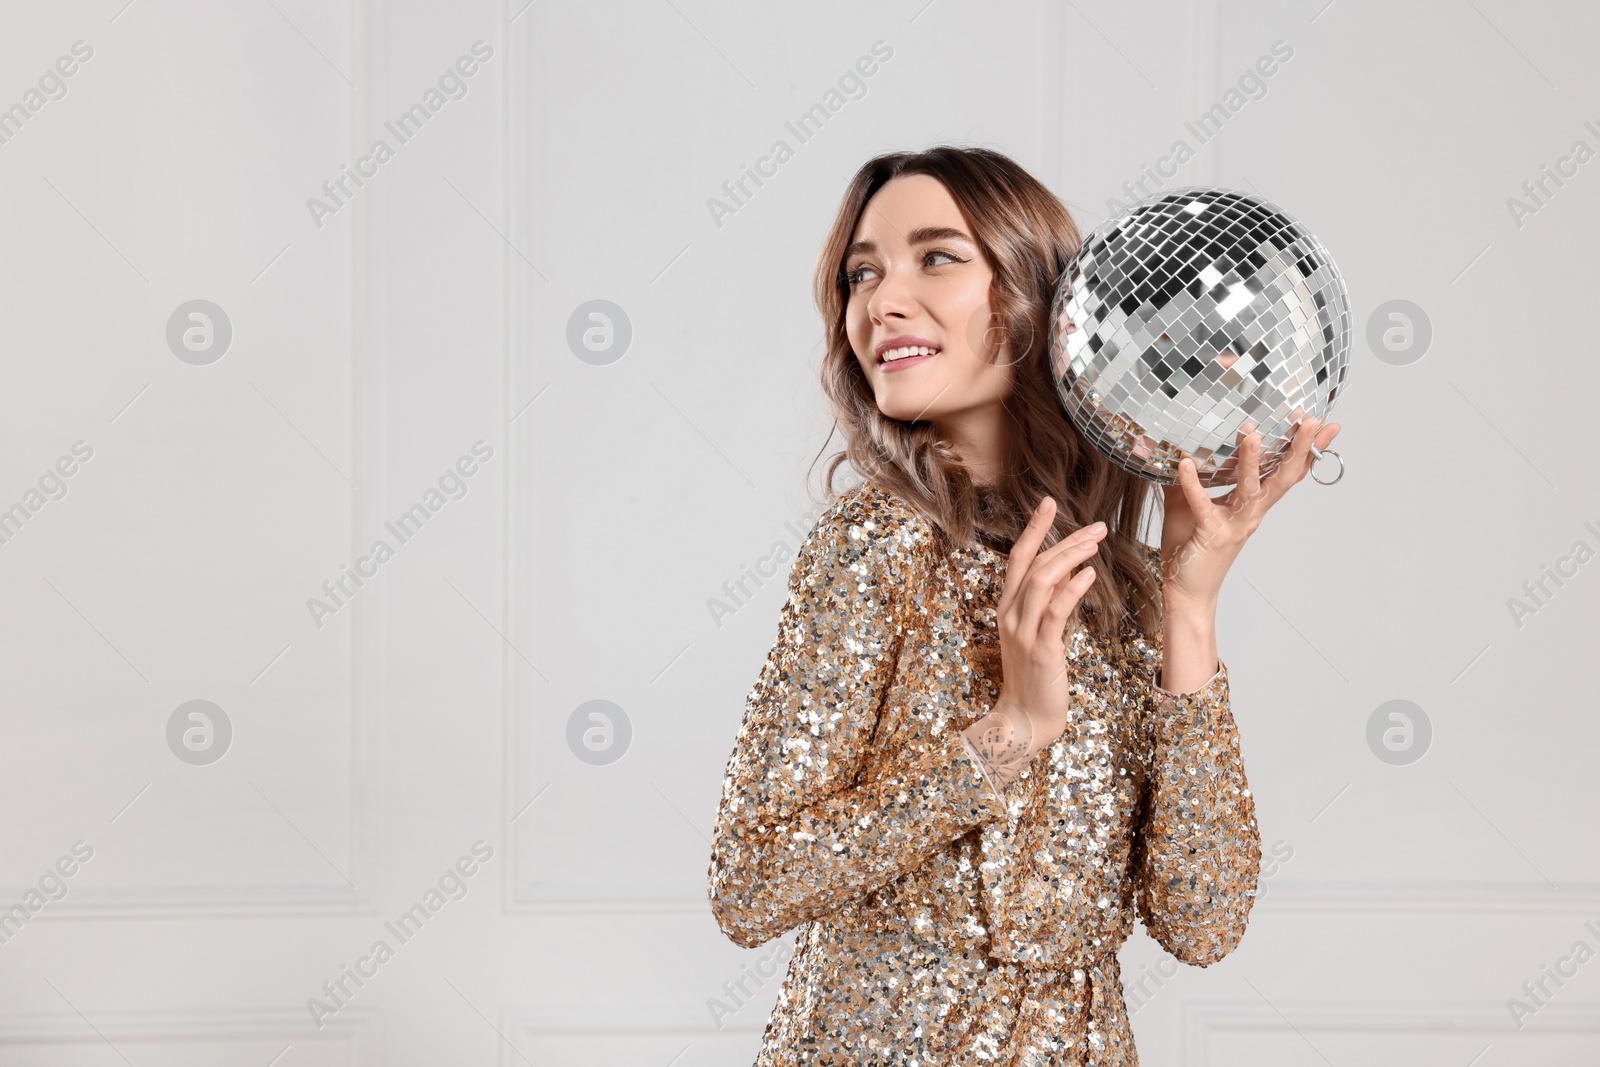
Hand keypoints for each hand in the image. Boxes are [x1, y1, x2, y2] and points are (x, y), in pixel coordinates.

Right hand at [960, 497, 1105, 789]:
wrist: (1025, 720)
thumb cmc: (1035, 679)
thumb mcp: (1038, 634)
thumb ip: (1048, 603)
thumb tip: (1067, 571)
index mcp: (1008, 609)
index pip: (1018, 558)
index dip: (1033, 529)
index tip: (1049, 503)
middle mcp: (1011, 615)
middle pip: (1033, 563)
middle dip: (1064, 538)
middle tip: (1097, 525)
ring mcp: (1023, 631)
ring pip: (1043, 580)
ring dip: (1071, 556)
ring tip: (1097, 542)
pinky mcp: (1041, 649)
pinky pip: (1055, 610)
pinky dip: (1073, 588)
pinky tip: (1090, 574)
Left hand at [1161, 415, 1341, 605]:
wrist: (1185, 590)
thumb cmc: (1191, 548)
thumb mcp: (1188, 506)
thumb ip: (1188, 479)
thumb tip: (1178, 448)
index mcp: (1252, 506)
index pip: (1284, 472)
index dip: (1303, 449)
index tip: (1319, 422)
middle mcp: (1250, 514)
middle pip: (1282, 477)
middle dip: (1298, 448)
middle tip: (1310, 420)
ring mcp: (1234, 525)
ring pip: (1250, 489)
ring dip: (1252, 461)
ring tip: (1253, 433)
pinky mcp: (1212, 534)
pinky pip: (1203, 505)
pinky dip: (1193, 483)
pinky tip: (1185, 463)